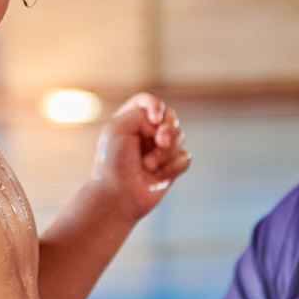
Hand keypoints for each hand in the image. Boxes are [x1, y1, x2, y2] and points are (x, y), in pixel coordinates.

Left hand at [93, 92, 190, 219]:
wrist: (118, 197)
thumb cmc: (113, 163)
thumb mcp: (118, 128)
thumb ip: (142, 113)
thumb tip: (162, 123)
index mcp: (130, 120)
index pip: (148, 101)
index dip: (155, 105)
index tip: (154, 118)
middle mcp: (146, 132)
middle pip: (170, 116)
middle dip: (168, 128)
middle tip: (159, 141)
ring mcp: (160, 149)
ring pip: (180, 137)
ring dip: (166, 152)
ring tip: (148, 166)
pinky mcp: (171, 166)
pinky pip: (185, 157)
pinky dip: (173, 167)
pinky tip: (158, 176)